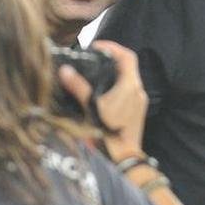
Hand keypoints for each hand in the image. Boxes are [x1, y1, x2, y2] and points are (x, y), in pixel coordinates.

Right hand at [57, 40, 147, 162]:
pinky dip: (114, 87)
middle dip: (111, 60)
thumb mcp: (89, 107)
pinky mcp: (135, 113)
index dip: (114, 47)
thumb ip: (78, 88)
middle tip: (92, 58)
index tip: (97, 45)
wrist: (123, 159)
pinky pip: (126, 93)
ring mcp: (138, 103)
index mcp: (131, 86)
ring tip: (92, 74)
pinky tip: (99, 93)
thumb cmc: (107, 134)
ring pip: (127, 81)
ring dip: (112, 74)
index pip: (128, 56)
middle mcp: (138, 92)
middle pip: (128, 67)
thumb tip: (66, 70)